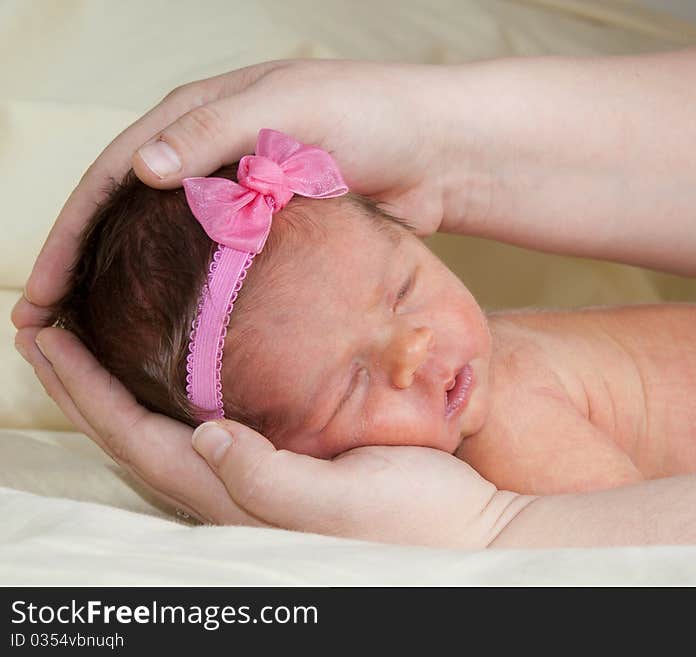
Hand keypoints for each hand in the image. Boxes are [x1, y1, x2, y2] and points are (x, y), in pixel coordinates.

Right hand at [12, 58, 471, 331]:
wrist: (437, 149)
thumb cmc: (369, 113)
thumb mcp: (286, 108)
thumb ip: (212, 134)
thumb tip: (141, 169)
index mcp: (198, 117)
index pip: (112, 176)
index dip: (69, 234)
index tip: (40, 293)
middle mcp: (208, 156)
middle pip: (126, 215)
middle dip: (83, 267)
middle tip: (47, 328)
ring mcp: (240, 195)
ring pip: (166, 246)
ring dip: (125, 287)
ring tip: (93, 339)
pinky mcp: (272, 228)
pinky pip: (216, 265)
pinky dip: (185, 294)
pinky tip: (169, 330)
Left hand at [18, 327, 525, 547]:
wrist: (464, 533)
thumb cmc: (415, 521)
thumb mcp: (345, 503)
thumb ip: (271, 479)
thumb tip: (206, 435)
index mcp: (235, 496)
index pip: (134, 436)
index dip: (83, 386)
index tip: (45, 330)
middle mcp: (232, 487)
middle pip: (131, 430)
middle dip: (81, 380)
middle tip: (45, 321)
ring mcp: (256, 474)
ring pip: (161, 422)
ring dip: (115, 380)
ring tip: (89, 335)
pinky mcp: (285, 458)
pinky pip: (204, 415)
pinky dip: (171, 384)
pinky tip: (179, 359)